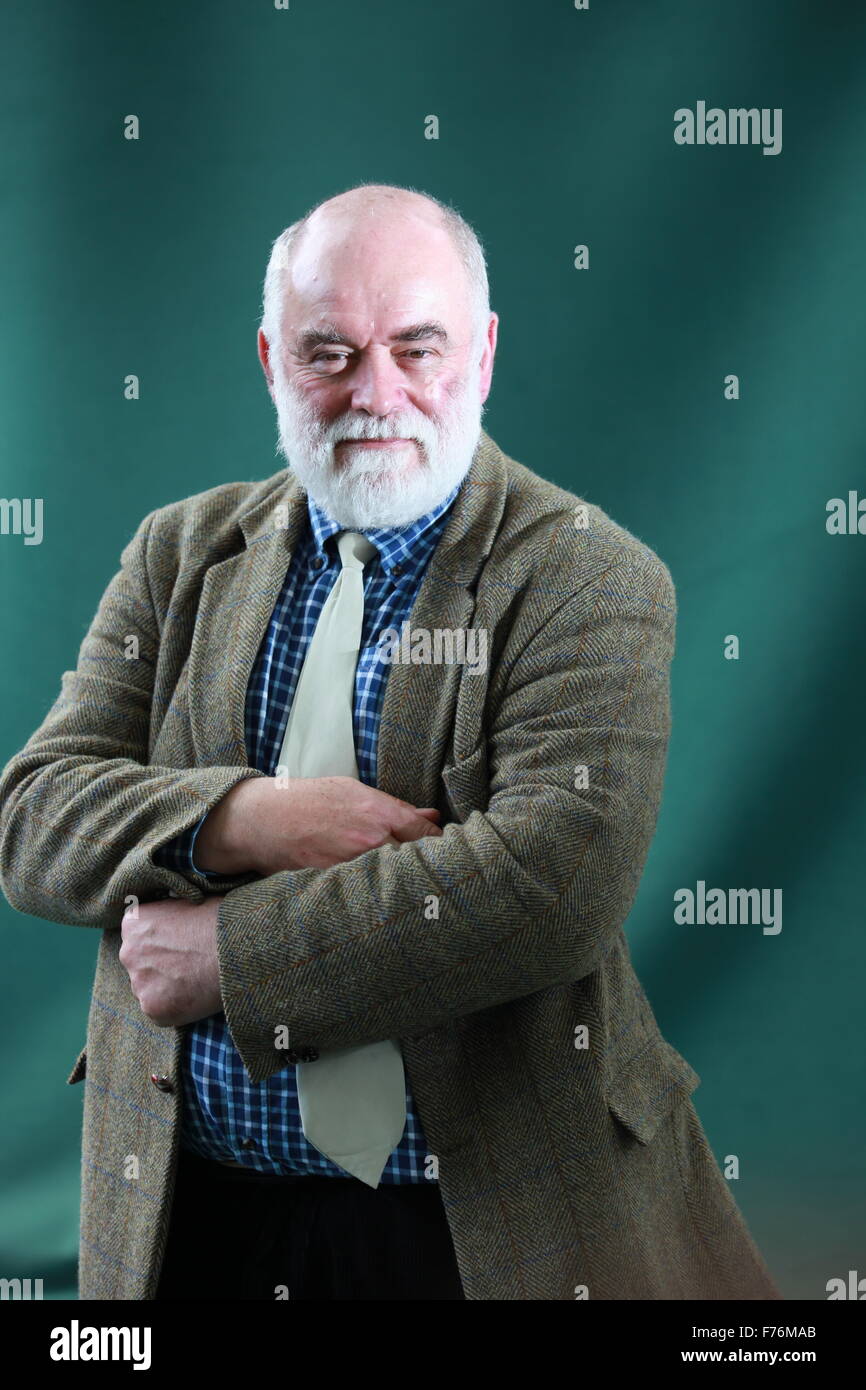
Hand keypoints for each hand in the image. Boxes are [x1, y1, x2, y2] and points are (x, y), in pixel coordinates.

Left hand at [119, 896, 224, 1026]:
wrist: (239, 948)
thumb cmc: (220, 920)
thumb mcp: (188, 902)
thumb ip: (169, 914)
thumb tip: (172, 921)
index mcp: (133, 922)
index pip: (137, 936)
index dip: (159, 941)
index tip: (178, 944)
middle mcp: (128, 952)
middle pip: (140, 964)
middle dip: (159, 967)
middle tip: (188, 965)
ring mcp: (138, 983)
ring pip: (149, 990)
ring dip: (166, 989)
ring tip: (196, 980)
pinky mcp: (153, 1009)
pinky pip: (161, 1011)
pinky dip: (177, 1007)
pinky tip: (197, 996)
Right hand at [195, 776, 442, 875]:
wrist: (262, 821)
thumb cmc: (308, 801)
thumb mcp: (352, 791)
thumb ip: (395, 806)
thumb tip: (431, 814)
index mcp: (378, 813)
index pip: (427, 834)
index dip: (443, 845)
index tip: (450, 851)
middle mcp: (370, 841)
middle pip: (418, 862)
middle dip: (432, 868)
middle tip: (442, 876)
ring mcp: (353, 866)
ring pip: (395, 882)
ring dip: (407, 886)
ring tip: (418, 891)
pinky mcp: (336, 886)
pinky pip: (368, 896)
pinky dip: (379, 898)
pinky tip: (385, 900)